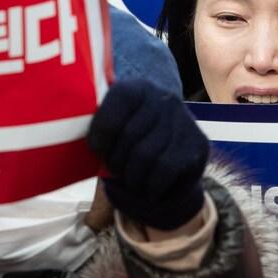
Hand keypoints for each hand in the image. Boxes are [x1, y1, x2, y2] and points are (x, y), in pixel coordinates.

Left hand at [88, 79, 208, 230]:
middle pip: (129, 139)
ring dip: (133, 178)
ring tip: (131, 181)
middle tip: (115, 171)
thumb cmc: (132, 139)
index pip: (111, 113)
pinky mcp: (197, 143)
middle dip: (117, 162)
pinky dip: (151, 186)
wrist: (174, 148)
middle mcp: (163, 98)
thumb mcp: (114, 127)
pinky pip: (165, 170)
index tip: (98, 151)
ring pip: (146, 157)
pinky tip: (149, 188)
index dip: (99, 138)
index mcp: (136, 89)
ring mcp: (183, 120)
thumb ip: (99, 132)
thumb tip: (80, 148)